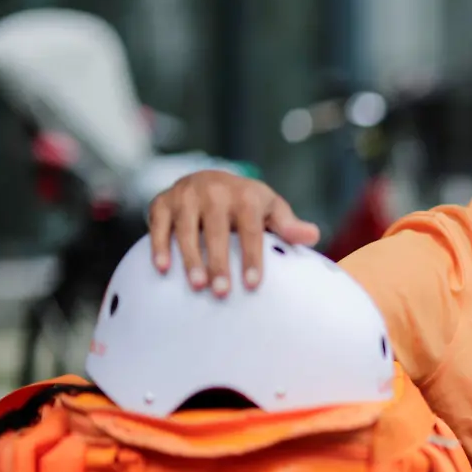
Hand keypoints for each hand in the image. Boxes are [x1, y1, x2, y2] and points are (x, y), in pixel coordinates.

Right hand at [147, 169, 319, 295]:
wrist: (210, 178)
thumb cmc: (246, 203)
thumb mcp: (271, 208)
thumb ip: (288, 225)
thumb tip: (312, 236)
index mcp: (244, 195)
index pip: (250, 229)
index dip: (251, 257)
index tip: (252, 284)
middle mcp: (214, 191)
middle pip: (216, 230)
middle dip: (219, 262)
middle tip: (222, 292)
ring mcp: (186, 195)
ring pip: (187, 229)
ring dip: (190, 258)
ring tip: (197, 286)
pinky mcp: (163, 201)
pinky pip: (159, 225)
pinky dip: (160, 246)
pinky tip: (164, 269)